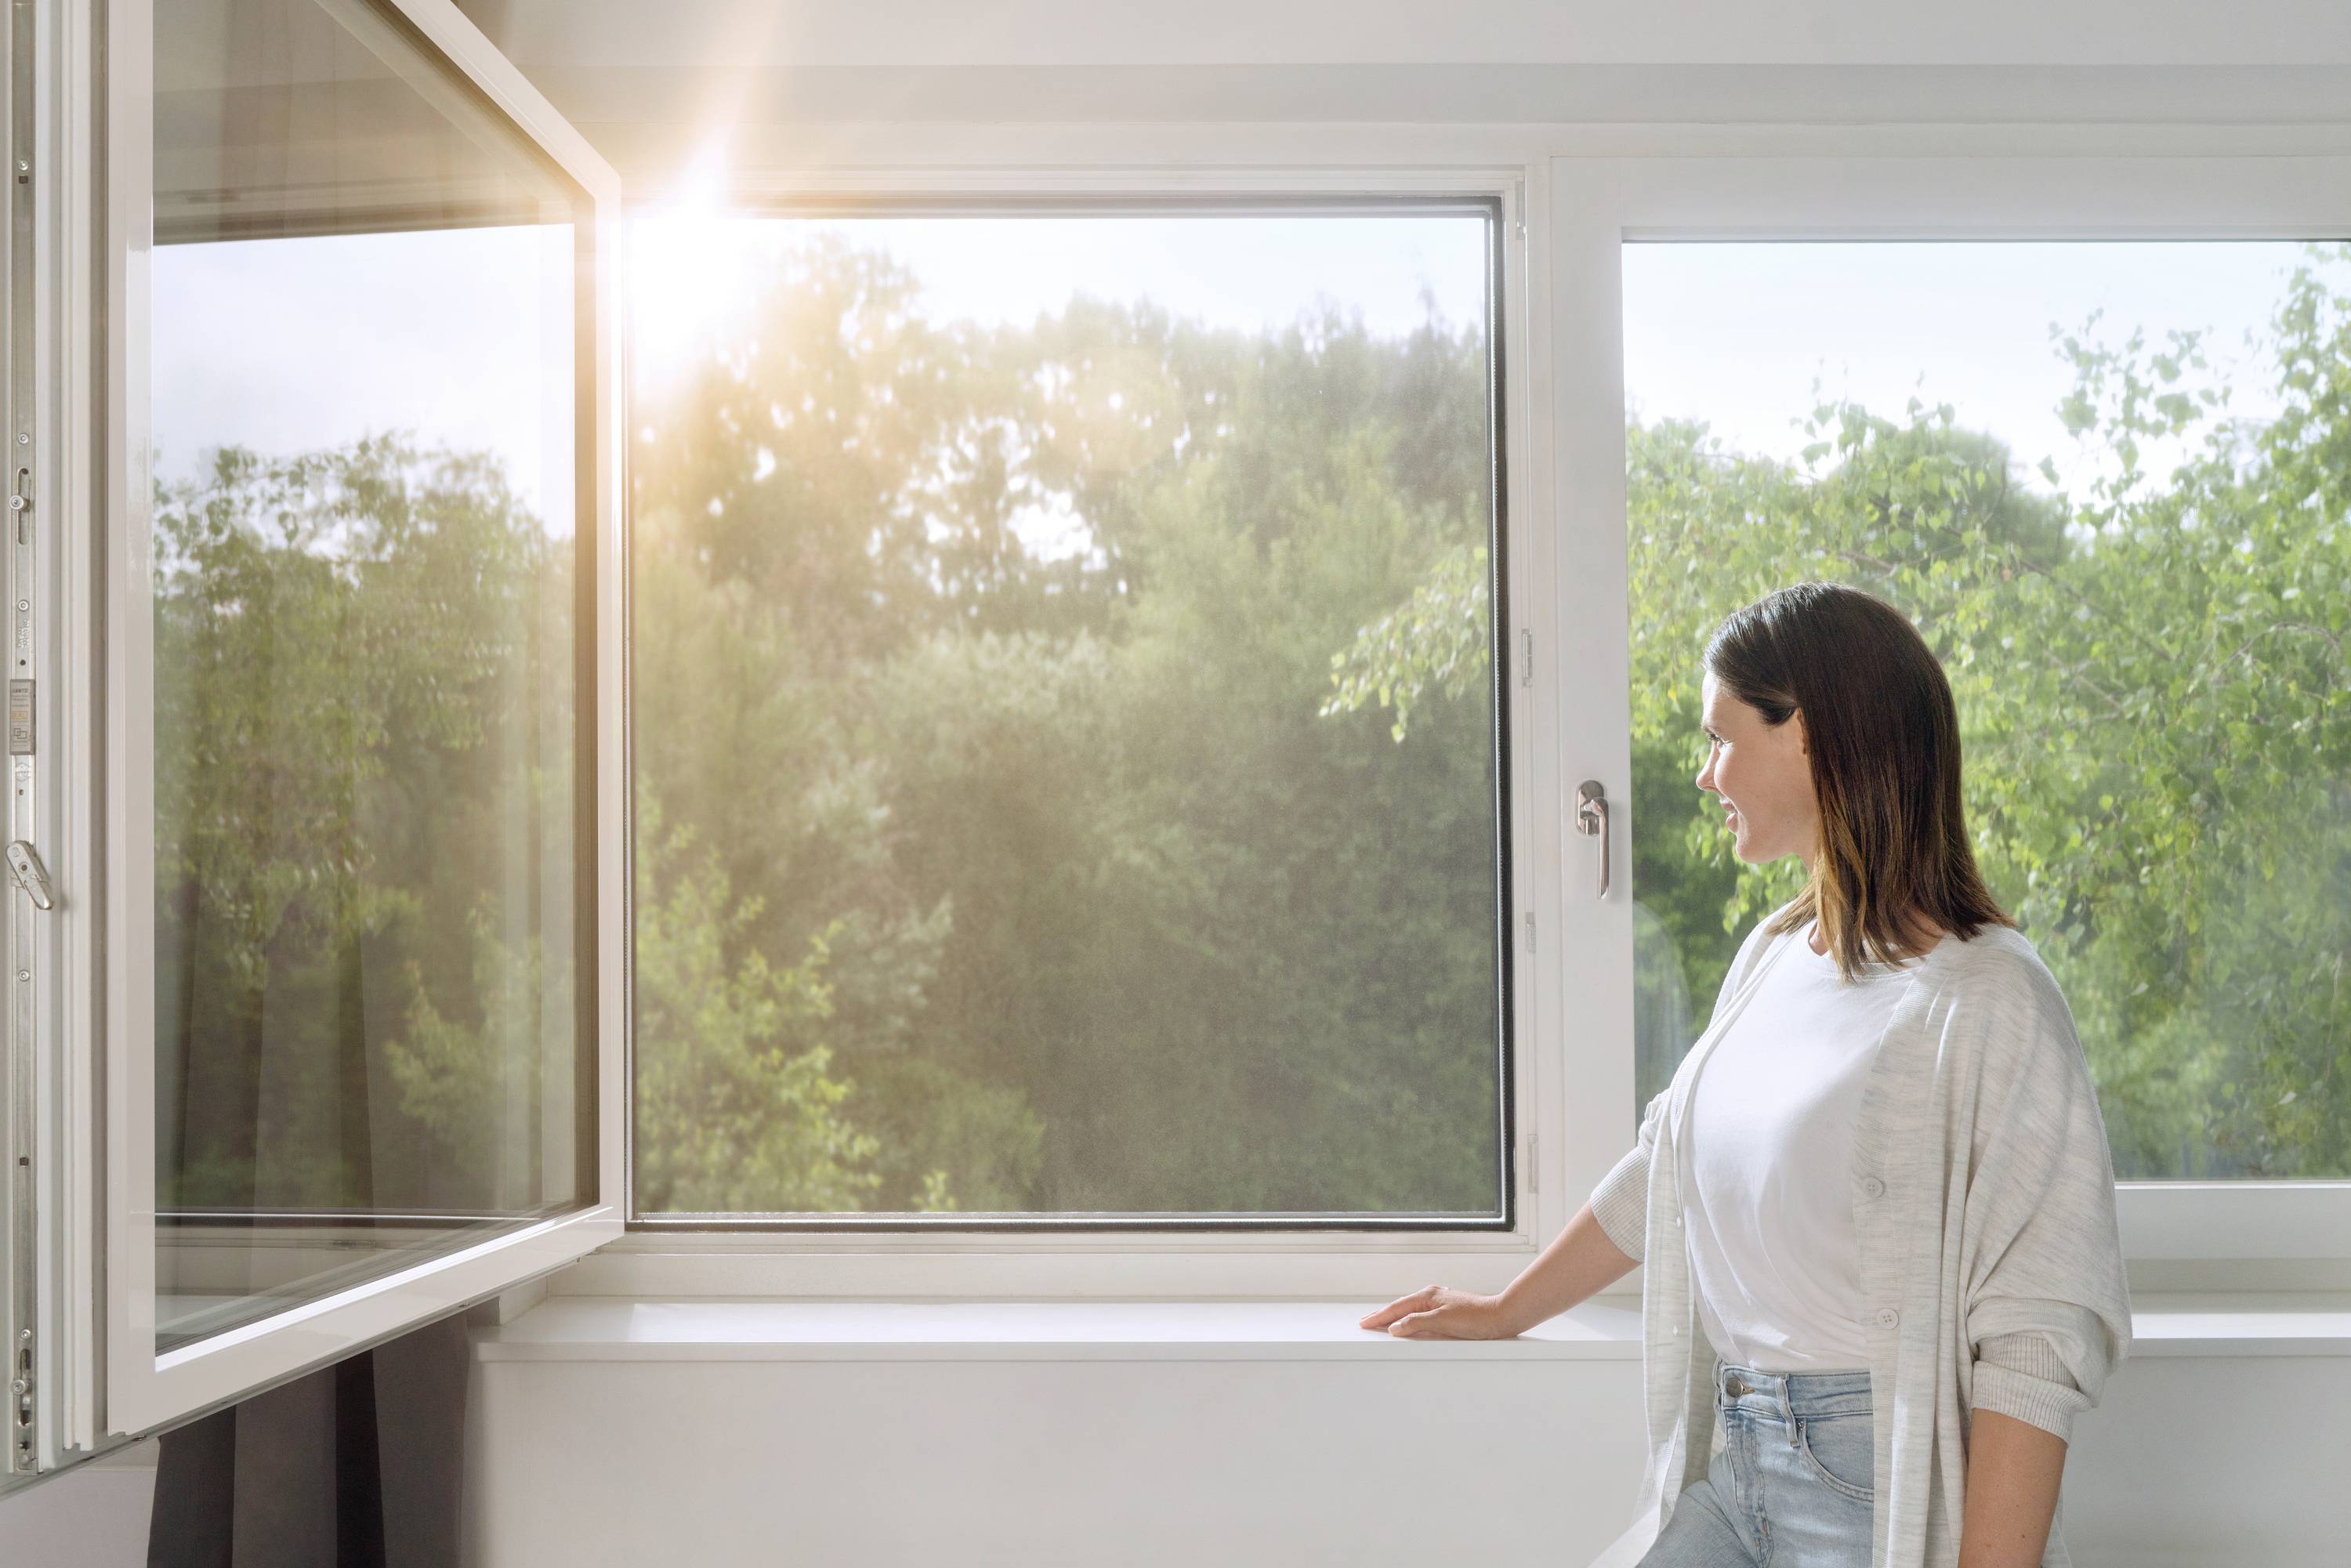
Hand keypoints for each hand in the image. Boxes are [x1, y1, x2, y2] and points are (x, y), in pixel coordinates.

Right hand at [1358, 1284, 1517, 1338]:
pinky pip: (1421, 1315)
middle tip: (1366, 1322)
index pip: (1397, 1308)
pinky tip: (1409, 1325)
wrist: (1501, 1317)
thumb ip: (1416, 1323)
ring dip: (1395, 1316)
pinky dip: (1409, 1319)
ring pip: (1411, 1310)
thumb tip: (1395, 1327)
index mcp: (1428, 1296)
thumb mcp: (1442, 1322)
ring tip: (1382, 1323)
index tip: (1364, 1323)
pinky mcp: (1449, 1312)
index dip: (1379, 1317)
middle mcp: (1433, 1296)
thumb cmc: (1475, 1318)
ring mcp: (1441, 1303)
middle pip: (1401, 1306)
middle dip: (1383, 1314)